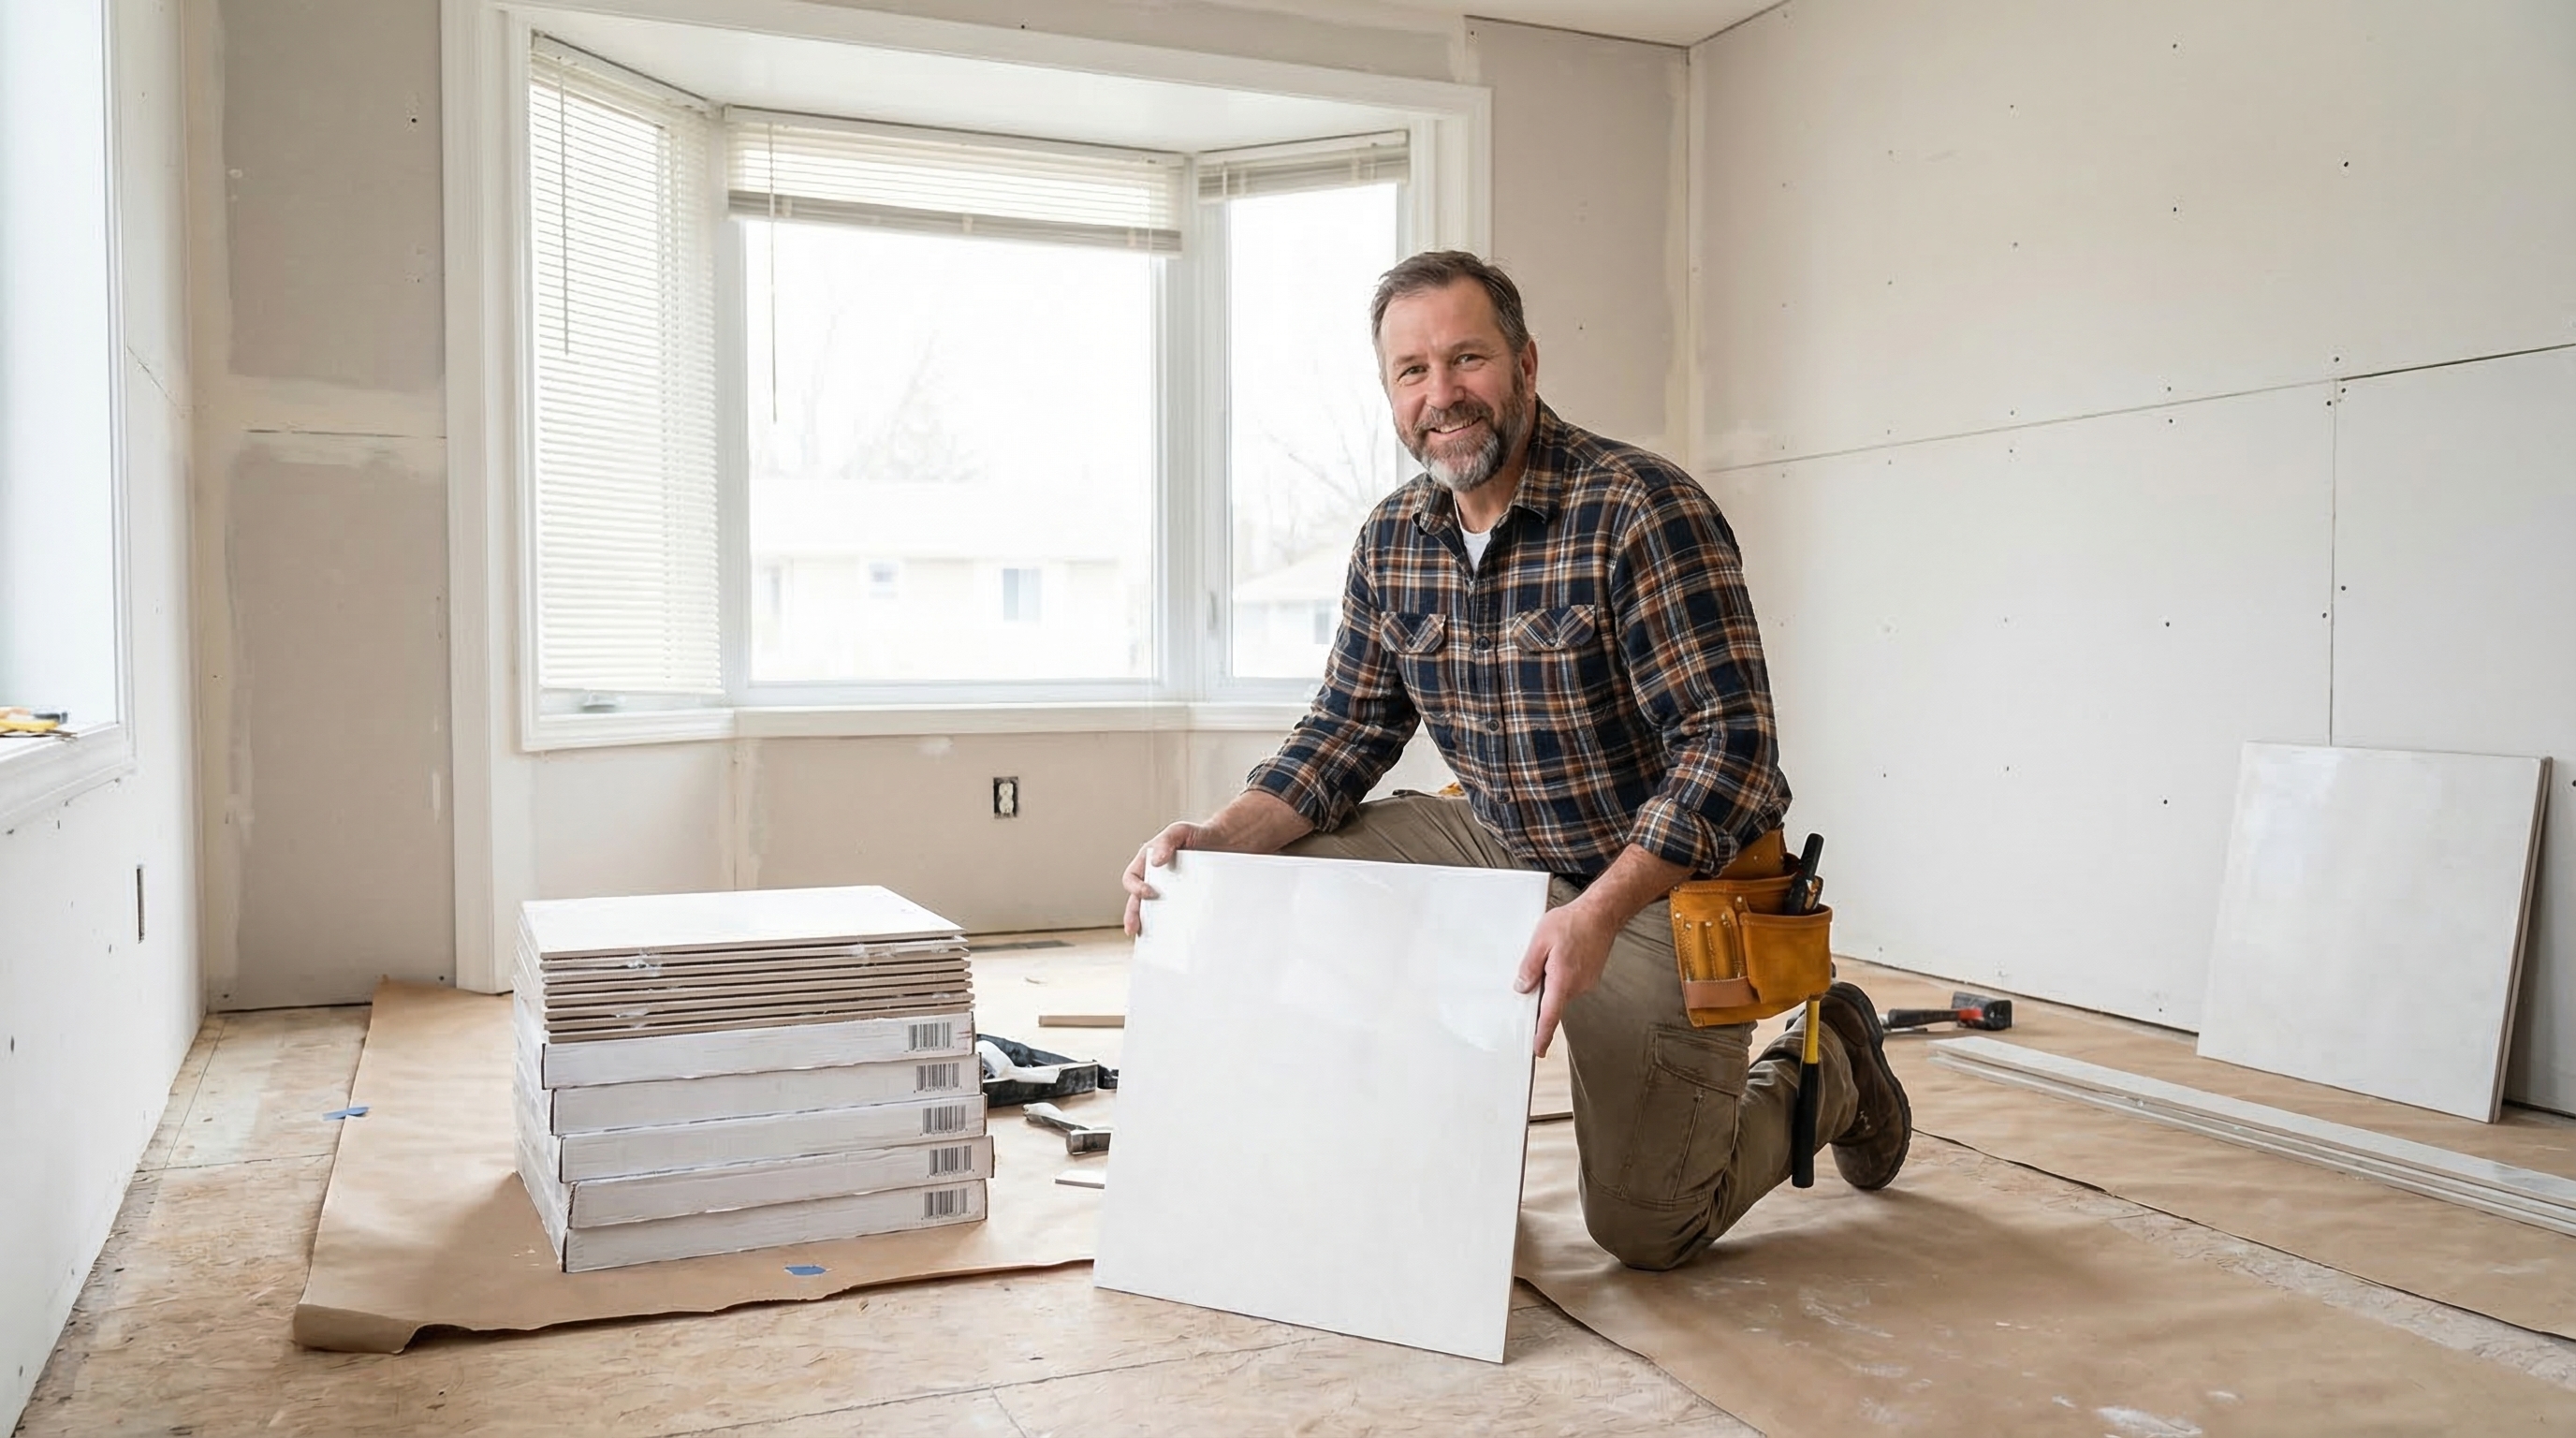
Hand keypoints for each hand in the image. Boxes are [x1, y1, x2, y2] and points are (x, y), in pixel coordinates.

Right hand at [1122, 822, 1202, 936]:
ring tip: (1152, 939)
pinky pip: (1176, 916)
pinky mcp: (1185, 902)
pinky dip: (1173, 928)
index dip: (1135, 888)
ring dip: (1150, 926)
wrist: (1226, 843)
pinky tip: (1178, 937)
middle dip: (1133, 916)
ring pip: (1154, 912)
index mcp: (1147, 863)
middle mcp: (1155, 880)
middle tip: (1134, 930)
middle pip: (1136, 902)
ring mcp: (1169, 893)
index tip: (1150, 893)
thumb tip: (1155, 861)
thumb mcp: (1179, 831)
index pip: (1131, 878)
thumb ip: (1165, 842)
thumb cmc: (1198, 834)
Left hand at [1515, 899, 1620, 1057]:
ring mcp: (1586, 982)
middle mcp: (1577, 985)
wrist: (1602, 913)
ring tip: (1555, 952)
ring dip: (1554, 978)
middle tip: (1541, 963)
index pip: (1550, 1015)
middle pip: (1553, 1000)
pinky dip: (1563, 973)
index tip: (1538, 1050)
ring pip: (1562, 990)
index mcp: (1562, 979)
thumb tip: (1522, 987)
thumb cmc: (1572, 922)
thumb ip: (1529, 967)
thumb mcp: (1540, 940)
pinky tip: (1564, 953)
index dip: (1543, 1035)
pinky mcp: (1591, 976)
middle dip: (1543, 990)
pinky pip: (1571, 982)